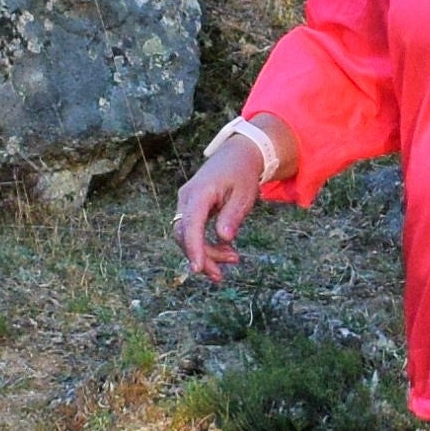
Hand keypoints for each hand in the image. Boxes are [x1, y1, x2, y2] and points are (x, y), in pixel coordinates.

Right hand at [171, 126, 271, 280]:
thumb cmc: (243, 174)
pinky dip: (206, 244)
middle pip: (185, 235)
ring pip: (187, 236)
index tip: (198, 268)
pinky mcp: (191, 209)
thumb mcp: (244, 195)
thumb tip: (223, 238)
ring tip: (232, 259)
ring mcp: (186, 203)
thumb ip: (233, 215)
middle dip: (201, 257)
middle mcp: (187, 198)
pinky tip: (225, 249)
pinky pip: (192, 231)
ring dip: (206, 253)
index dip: (193, 248)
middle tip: (221, 275)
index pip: (191, 224)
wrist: (238, 155)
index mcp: (200, 192)